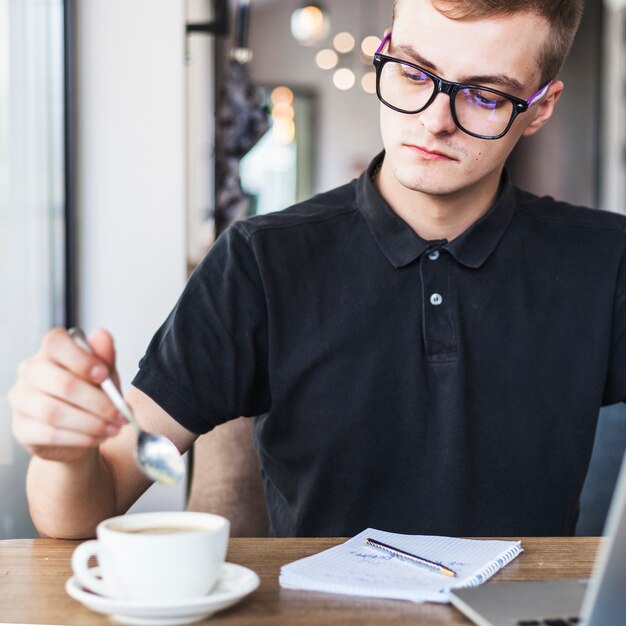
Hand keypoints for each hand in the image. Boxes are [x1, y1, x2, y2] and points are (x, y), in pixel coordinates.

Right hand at [9, 328, 128, 463]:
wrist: (79, 431)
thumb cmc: (90, 395)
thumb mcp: (104, 375)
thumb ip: (104, 357)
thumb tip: (102, 336)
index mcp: (50, 351)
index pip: (56, 342)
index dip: (82, 359)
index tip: (104, 376)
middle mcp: (30, 371)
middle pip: (61, 383)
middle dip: (97, 402)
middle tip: (120, 413)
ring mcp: (21, 399)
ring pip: (54, 412)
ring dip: (91, 423)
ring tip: (114, 428)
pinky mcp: (21, 428)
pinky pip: (49, 434)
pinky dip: (80, 437)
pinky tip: (97, 437)